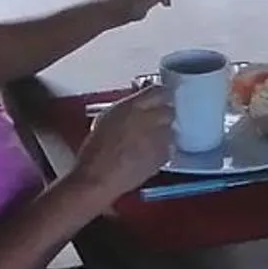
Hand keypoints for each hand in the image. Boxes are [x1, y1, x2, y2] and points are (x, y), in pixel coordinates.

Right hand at [72, 86, 174, 203]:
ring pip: (170, 130)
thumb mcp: (107, 118)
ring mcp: (159, 138)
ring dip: (162, 133)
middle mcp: (150, 119)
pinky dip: (161, 149)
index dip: (160, 96)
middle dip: (162, 115)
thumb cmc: (96, 149)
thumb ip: (128, 106)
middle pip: (169, 111)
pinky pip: (168, 147)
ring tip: (146, 142)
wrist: (98, 177)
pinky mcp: (163, 156)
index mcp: (134, 106)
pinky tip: (147, 154)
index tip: (158, 99)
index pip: (160, 91)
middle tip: (151, 122)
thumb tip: (139, 99)